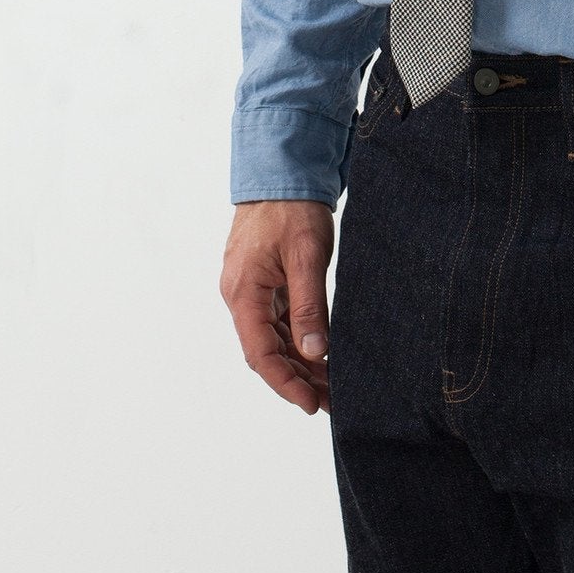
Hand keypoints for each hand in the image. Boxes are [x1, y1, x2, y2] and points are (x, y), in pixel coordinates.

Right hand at [220, 200, 335, 414]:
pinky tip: (320, 353)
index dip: (286, 383)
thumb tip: (314, 353)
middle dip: (298, 379)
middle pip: (266, 351)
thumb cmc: (292, 207)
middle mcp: (241, 294)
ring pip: (273, 338)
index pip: (261, 353)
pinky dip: (297, 339)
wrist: (283, 168)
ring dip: (299, 362)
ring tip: (332, 384)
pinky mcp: (262, 280)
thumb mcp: (306, 256)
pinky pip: (277, 320)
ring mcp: (250, 288)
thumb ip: (309, 306)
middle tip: (332, 401)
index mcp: (244, 292)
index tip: (312, 404)